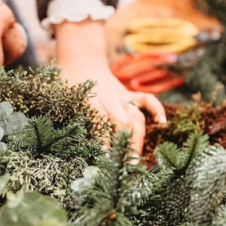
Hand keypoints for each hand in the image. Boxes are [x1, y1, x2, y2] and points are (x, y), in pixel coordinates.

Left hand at [54, 20, 165, 153]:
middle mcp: (109, 97)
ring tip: (136, 160)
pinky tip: (162, 122)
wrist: (80, 58)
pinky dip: (156, 109)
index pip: (101, 120)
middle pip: (123, 122)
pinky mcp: (129, 93)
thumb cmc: (68, 83)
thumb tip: (73, 147)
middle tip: (125, 166)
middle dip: (126, 145)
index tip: (106, 157)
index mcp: (90, 97)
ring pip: (135, 116)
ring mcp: (122, 95)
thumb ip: (73, 117)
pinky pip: (147, 100)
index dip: (105, 139)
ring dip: (137, 139)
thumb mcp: (63, 99)